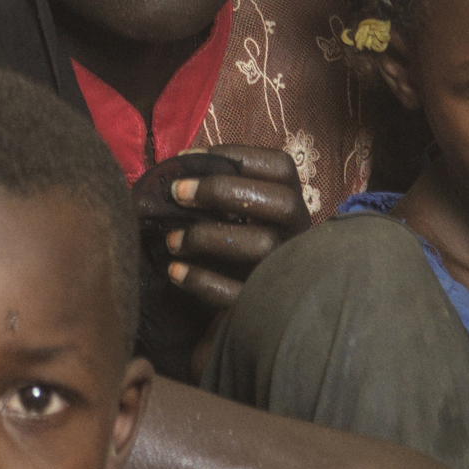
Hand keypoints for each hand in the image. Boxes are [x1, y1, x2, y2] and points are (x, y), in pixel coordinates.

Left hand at [137, 143, 313, 313]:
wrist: (253, 314)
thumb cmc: (236, 249)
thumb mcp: (239, 217)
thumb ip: (221, 193)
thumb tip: (177, 168)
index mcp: (291, 205)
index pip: (282, 167)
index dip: (236, 155)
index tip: (186, 159)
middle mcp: (297, 234)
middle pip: (282, 202)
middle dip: (223, 190)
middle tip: (177, 193)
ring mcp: (287, 269)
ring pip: (263, 243)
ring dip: (209, 236)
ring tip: (172, 239)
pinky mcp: (268, 306)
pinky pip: (240, 292)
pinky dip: (203, 280)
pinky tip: (175, 271)